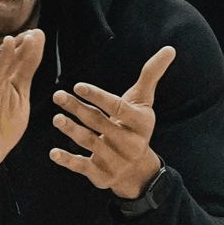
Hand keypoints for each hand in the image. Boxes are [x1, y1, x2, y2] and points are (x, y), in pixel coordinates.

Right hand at [0, 30, 43, 220]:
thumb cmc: (0, 130)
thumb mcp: (19, 100)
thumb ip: (25, 75)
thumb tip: (35, 47)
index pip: (12, 63)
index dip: (24, 48)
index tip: (38, 33)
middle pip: (1, 65)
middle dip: (13, 49)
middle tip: (27, 33)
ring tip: (8, 42)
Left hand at [50, 46, 175, 197]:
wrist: (137, 168)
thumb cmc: (135, 125)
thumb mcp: (143, 101)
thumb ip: (151, 75)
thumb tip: (170, 48)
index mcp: (141, 123)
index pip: (117, 107)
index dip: (98, 96)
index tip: (78, 86)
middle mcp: (130, 143)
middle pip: (99, 123)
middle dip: (77, 109)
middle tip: (58, 95)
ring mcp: (116, 161)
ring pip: (90, 143)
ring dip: (71, 130)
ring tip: (57, 118)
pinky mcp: (102, 176)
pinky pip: (83, 167)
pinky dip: (67, 161)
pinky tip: (53, 153)